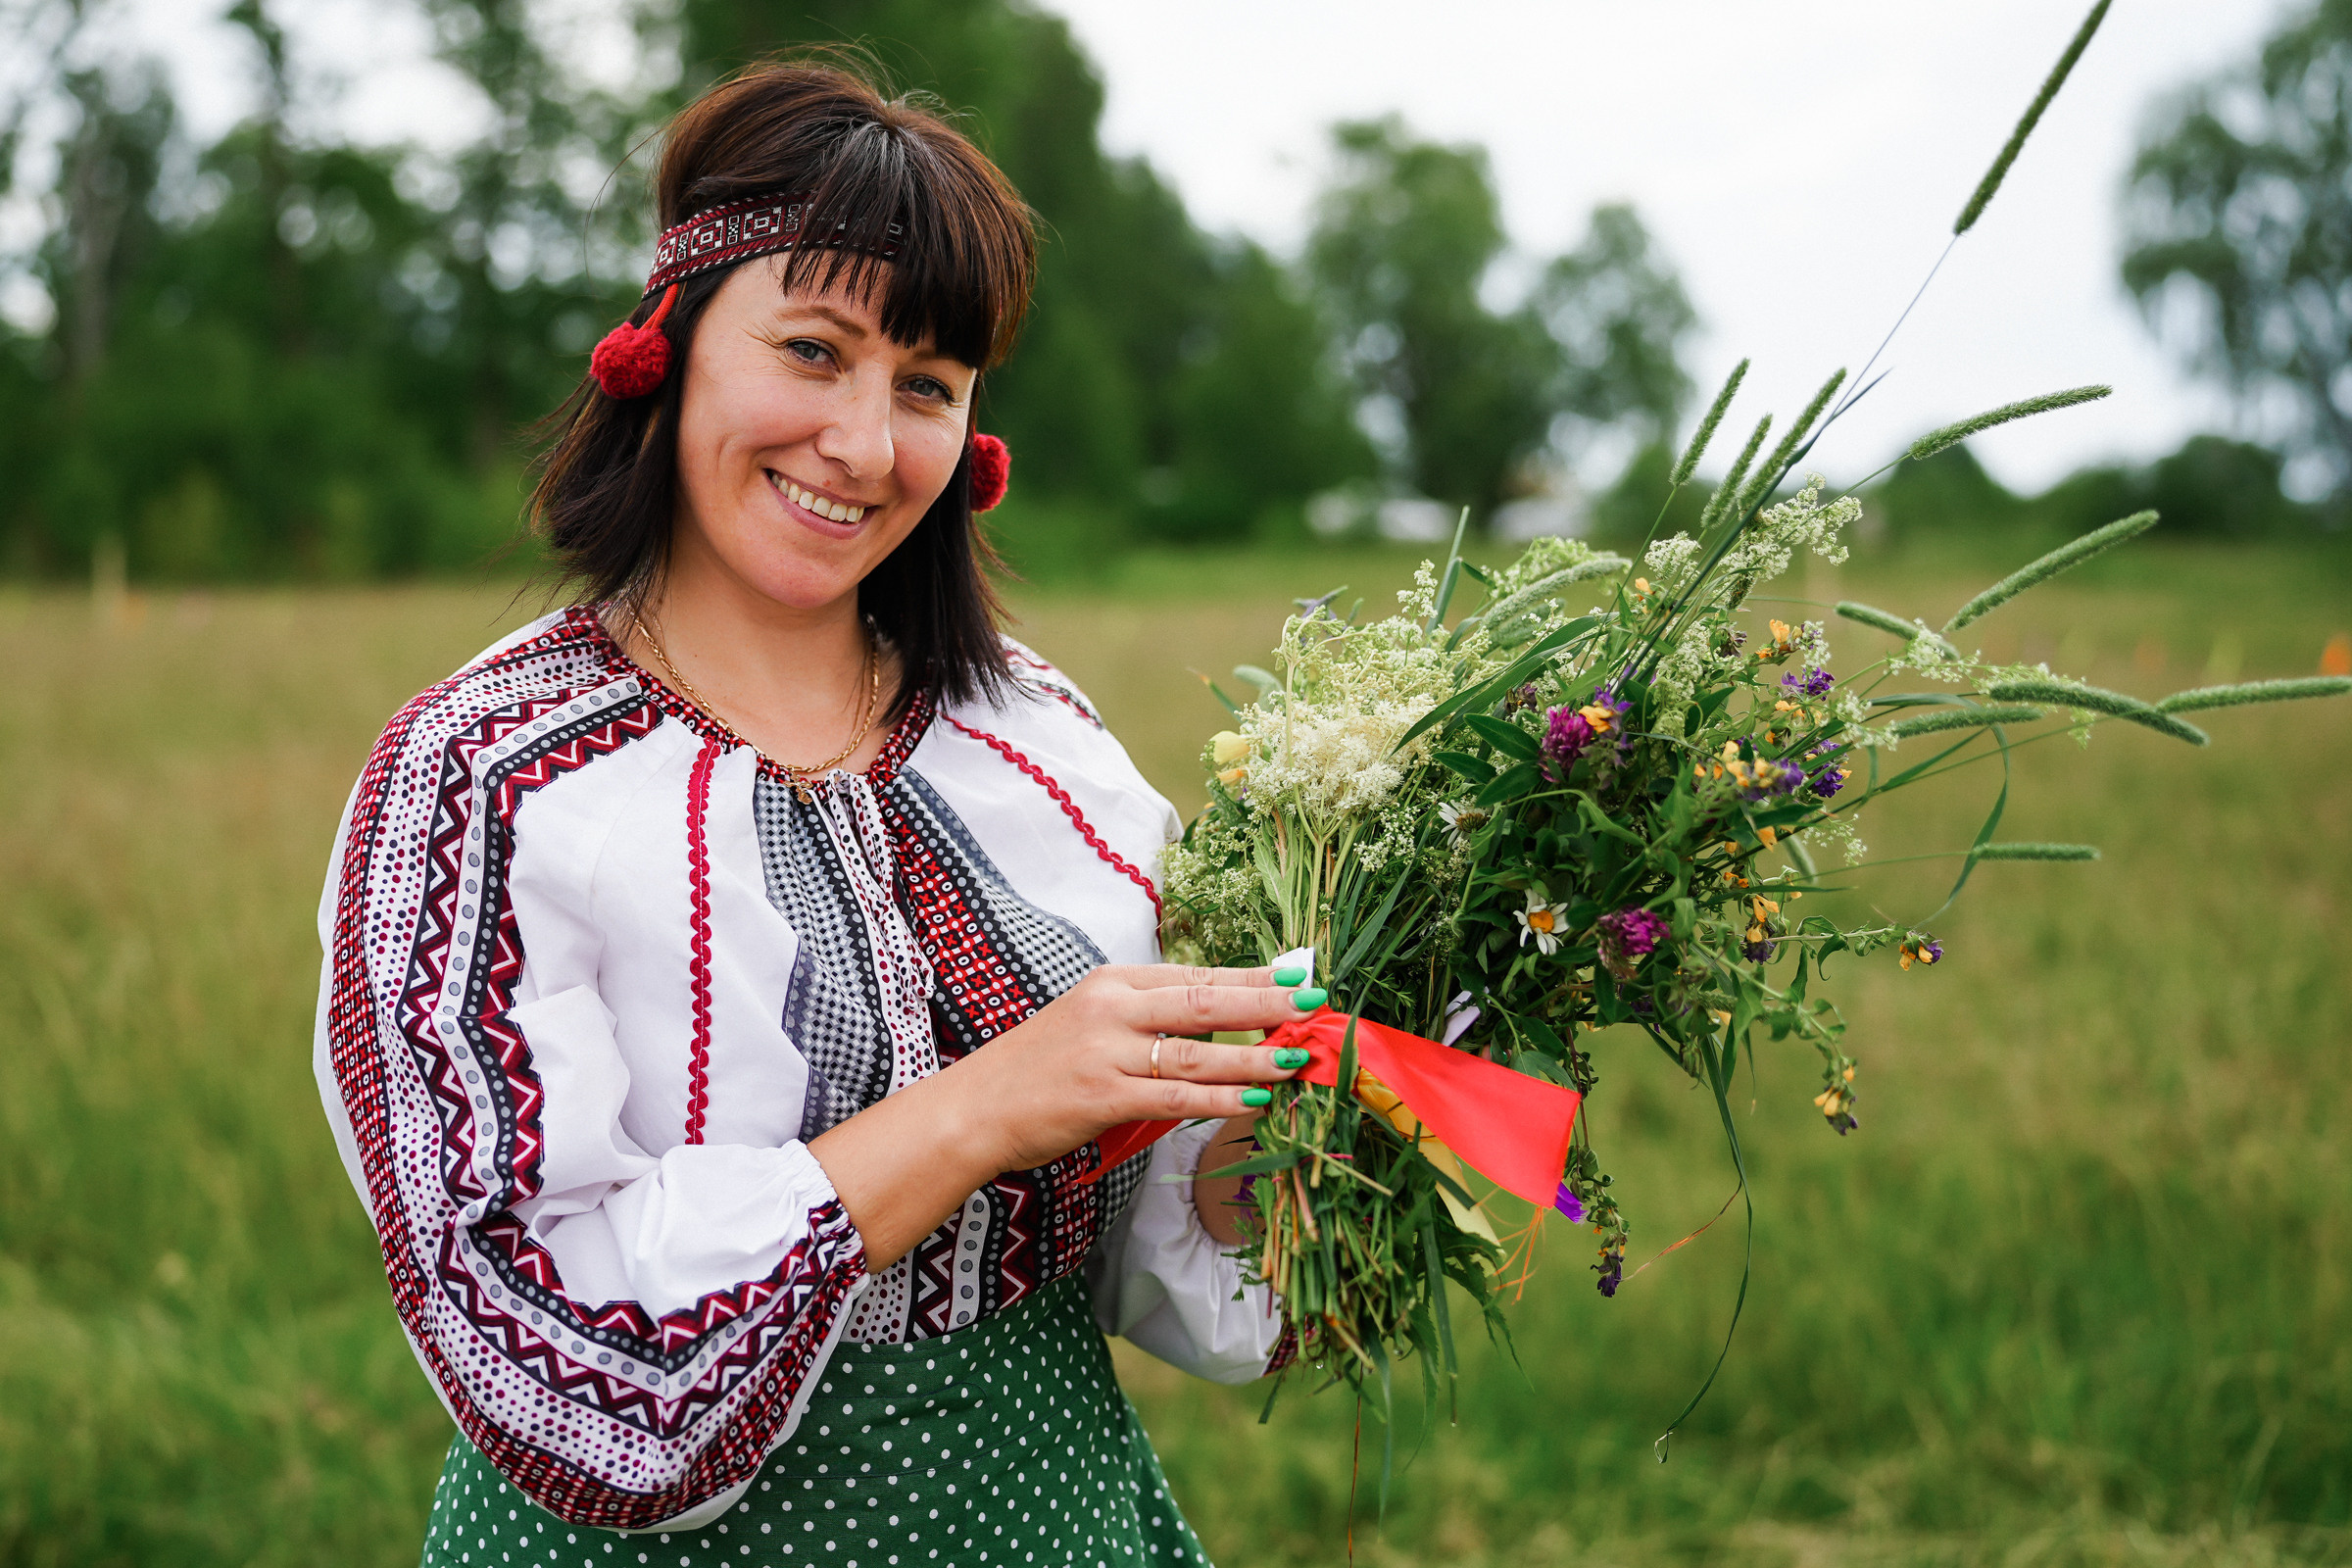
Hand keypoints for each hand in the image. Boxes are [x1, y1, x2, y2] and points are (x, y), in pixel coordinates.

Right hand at [947, 963, 1316, 1173]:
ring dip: (1253, 1055)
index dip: (1250, 977)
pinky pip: (1173, 1095)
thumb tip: (1217, 1027)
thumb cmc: (1037, 1068)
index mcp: (1113, 983)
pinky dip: (1218, 1097)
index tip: (1297, 975)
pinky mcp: (1102, 1096)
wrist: (974, 1108)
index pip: (1194, 974)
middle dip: (1266, 1003)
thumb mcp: (1089, 1023)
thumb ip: (1144, 1020)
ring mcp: (1106, 1051)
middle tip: (1313, 1003)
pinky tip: (1253, 1100)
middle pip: (1203, 1000)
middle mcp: (1111, 1008)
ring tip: (1296, 1059)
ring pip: (1195, 1049)